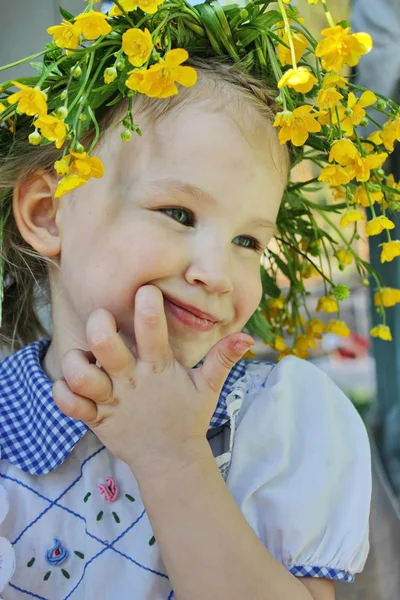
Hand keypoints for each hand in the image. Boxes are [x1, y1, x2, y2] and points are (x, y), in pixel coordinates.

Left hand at [52, 285, 253, 477]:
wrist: (170, 461)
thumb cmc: (187, 417)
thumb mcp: (208, 388)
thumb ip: (223, 359)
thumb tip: (248, 337)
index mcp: (159, 370)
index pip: (153, 332)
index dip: (148, 307)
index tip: (146, 291)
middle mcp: (132, 383)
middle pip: (106, 346)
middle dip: (100, 325)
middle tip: (103, 320)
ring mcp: (112, 402)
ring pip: (81, 376)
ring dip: (76, 360)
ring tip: (84, 357)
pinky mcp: (96, 420)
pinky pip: (70, 406)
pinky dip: (62, 393)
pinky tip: (70, 383)